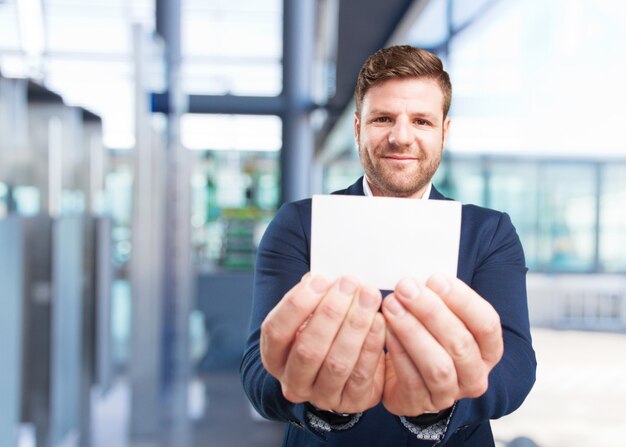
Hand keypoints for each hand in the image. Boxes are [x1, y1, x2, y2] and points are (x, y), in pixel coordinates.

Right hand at [260, 274, 385, 413]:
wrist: (340, 369)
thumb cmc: (322, 331)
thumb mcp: (309, 315)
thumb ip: (311, 298)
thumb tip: (324, 278)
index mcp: (273, 357)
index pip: (276, 331)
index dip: (297, 304)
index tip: (321, 279)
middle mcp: (292, 381)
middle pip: (307, 349)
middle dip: (331, 312)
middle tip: (350, 283)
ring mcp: (321, 396)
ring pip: (337, 362)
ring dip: (355, 325)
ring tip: (368, 296)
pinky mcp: (351, 402)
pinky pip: (362, 373)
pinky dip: (371, 344)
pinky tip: (379, 320)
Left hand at [381, 274, 502, 416]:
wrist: (404, 377)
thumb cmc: (427, 336)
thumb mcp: (440, 317)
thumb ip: (439, 298)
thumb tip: (420, 276)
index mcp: (488, 350)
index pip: (487, 324)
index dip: (463, 300)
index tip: (435, 279)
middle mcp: (475, 375)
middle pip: (460, 343)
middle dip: (431, 311)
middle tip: (405, 287)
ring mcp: (449, 394)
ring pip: (438, 365)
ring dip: (412, 331)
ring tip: (391, 305)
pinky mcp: (419, 403)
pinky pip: (411, 378)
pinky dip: (398, 351)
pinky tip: (386, 329)